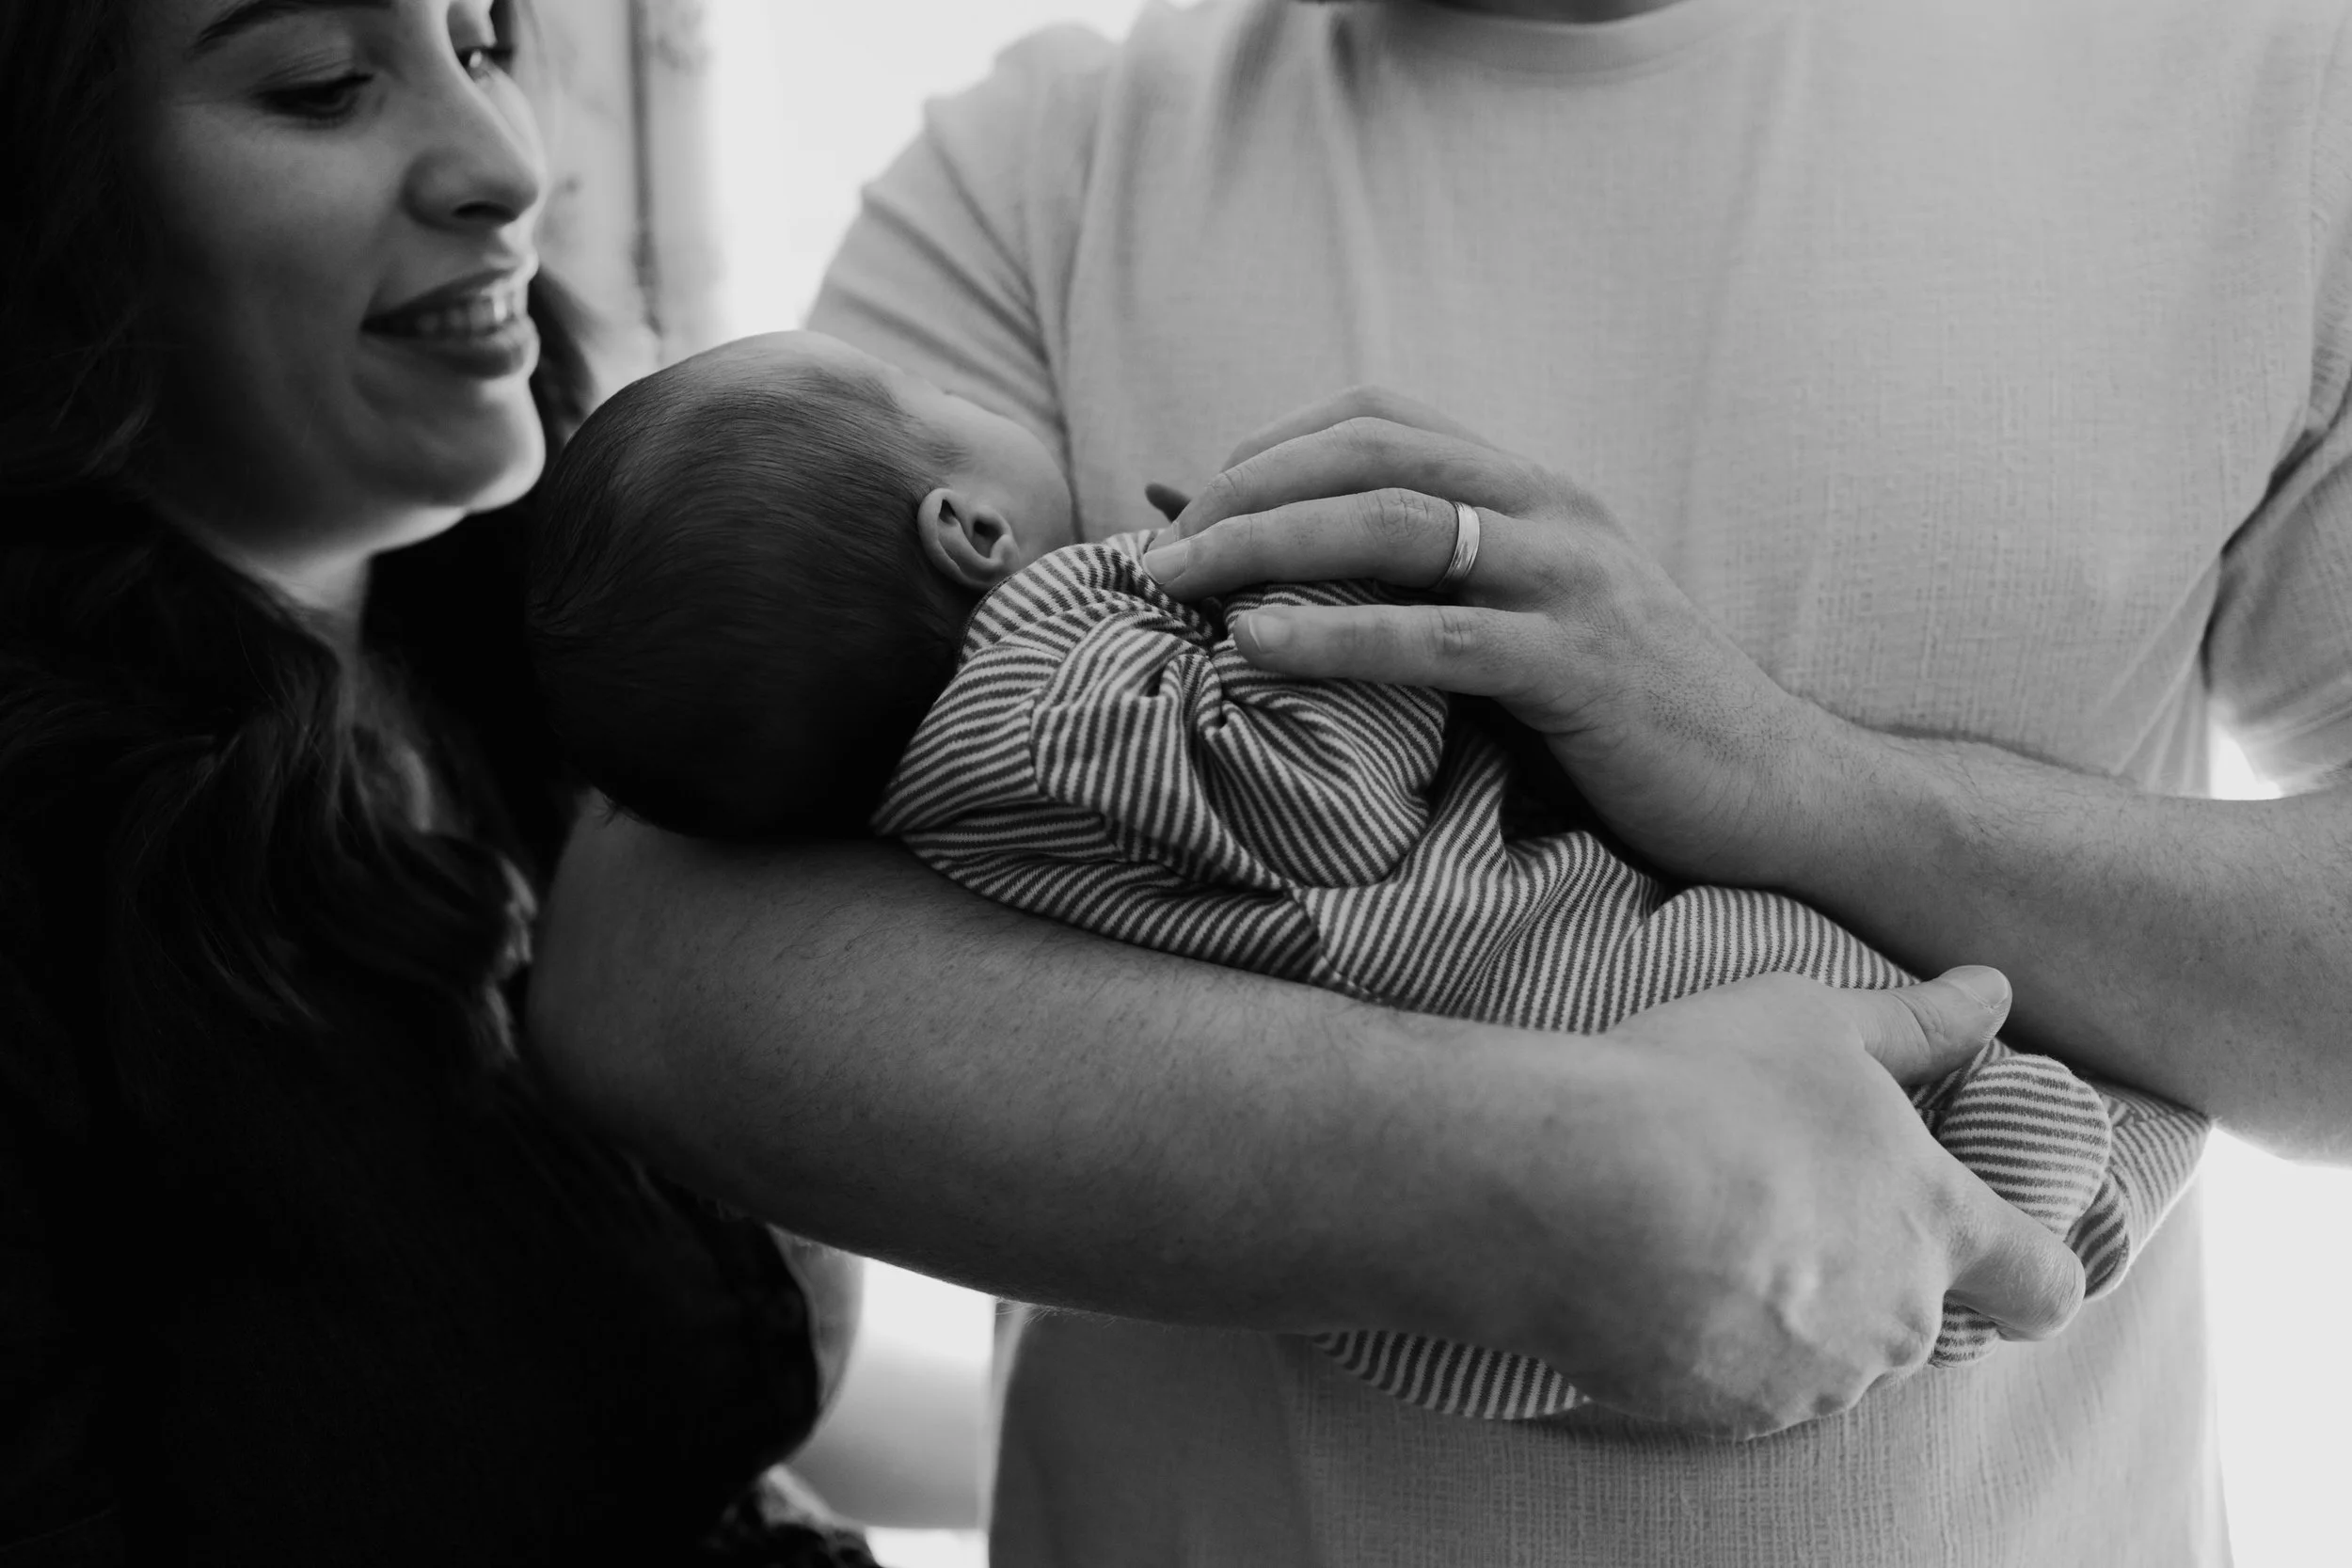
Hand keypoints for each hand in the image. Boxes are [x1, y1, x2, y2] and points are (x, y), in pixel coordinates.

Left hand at [1140, 387, 1844, 884]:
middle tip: (1156, 551)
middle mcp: (1552, 513)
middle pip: (1370, 456)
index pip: (1383, 420)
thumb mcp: (1529, 633)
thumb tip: (1282, 589)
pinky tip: (1255, 647)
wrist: (1781, 792)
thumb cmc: (1632, 725)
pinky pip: (1438, 637)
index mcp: (1535, 493)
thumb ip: (1429, 596)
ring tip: (1174, 584)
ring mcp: (1573, 583)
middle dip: (1245, 491)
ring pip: (1395, 526)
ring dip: (1265, 547)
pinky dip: (1334, 634)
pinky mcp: (1581, 667)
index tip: (1191, 509)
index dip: (1274, 447)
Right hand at [1465, 965, 2084, 1436]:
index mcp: (1935, 1221)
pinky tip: (1659, 1281)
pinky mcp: (1731, 1416)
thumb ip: (1917, 1022)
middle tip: (1777, 1199)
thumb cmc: (1702, 1088)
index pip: (2044, 1282)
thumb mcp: (1813, 1018)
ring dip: (1791, 1312)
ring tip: (1704, 1236)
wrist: (1572, 1193)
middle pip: (1916, 1314)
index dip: (2037, 1272)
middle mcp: (1897, 1319)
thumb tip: (1994, 991)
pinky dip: (1717, 1346)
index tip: (2005, 1256)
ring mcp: (1815, 1379)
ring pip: (1830, 1356)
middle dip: (1864, 1269)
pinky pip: (1745, 1386)